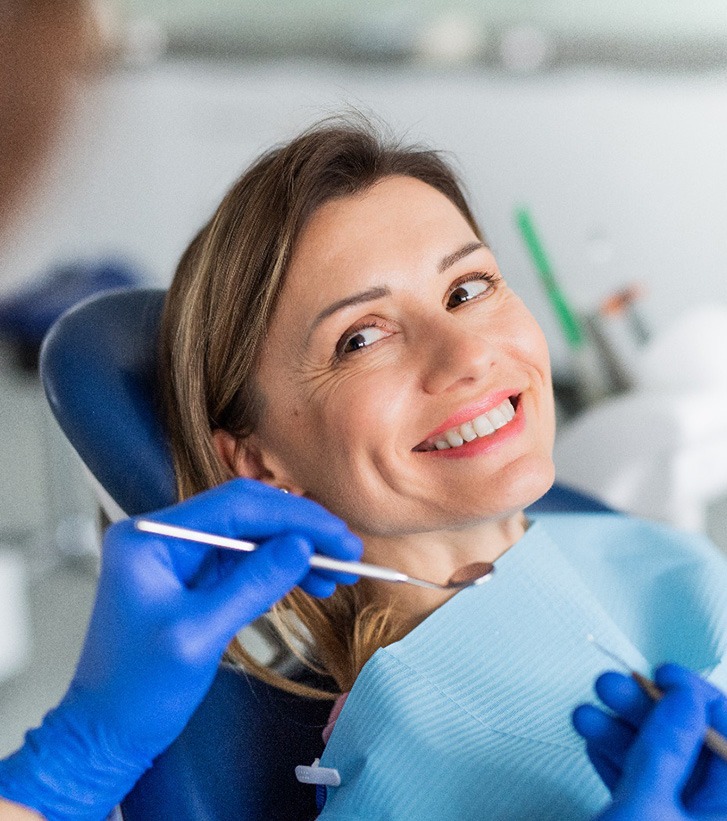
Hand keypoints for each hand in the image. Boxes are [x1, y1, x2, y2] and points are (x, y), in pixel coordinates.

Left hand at [0, 478, 361, 820]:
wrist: (107, 733)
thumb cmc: (137, 690)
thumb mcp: (198, 635)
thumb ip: (252, 584)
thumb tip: (302, 546)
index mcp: (152, 536)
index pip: (235, 505)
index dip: (293, 516)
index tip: (337, 535)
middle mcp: (165, 535)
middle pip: (247, 514)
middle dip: (300, 530)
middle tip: (347, 551)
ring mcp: (181, 556)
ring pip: (253, 537)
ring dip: (297, 551)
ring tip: (338, 573)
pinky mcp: (195, 579)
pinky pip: (247, 562)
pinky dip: (282, 571)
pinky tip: (313, 583)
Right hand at [573, 664, 726, 819]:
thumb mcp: (648, 806)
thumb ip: (664, 750)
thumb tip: (681, 699)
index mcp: (726, 808)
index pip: (725, 732)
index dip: (693, 696)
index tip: (662, 674)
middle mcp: (708, 813)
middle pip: (686, 743)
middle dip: (641, 709)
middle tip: (611, 687)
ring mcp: (678, 820)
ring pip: (657, 761)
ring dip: (617, 732)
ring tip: (588, 716)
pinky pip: (639, 783)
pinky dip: (614, 760)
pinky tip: (595, 744)